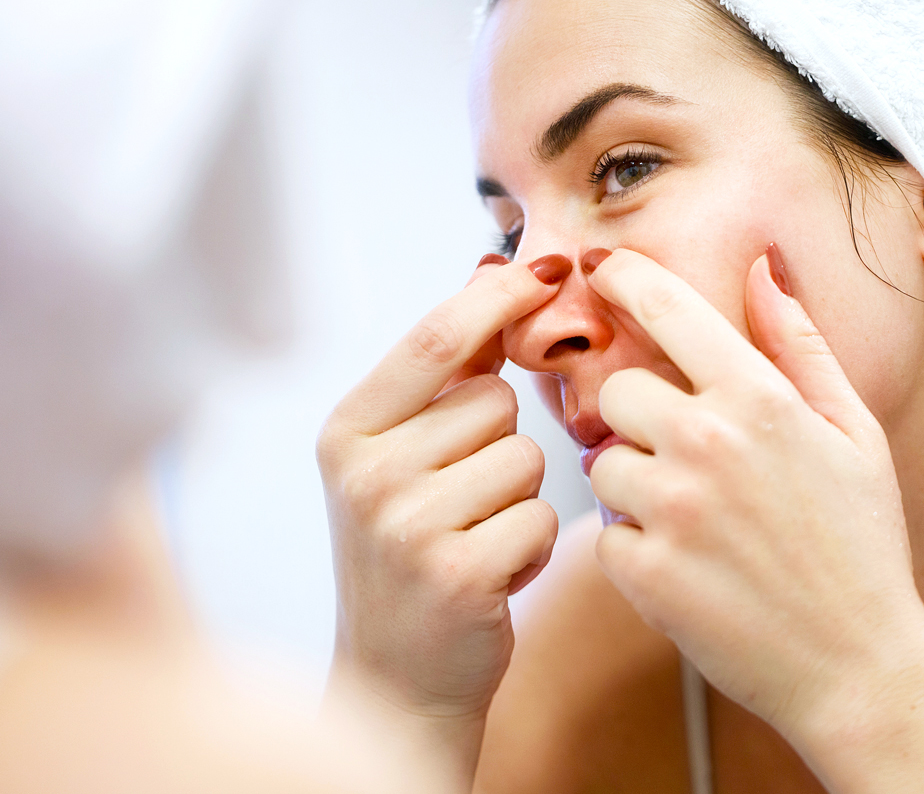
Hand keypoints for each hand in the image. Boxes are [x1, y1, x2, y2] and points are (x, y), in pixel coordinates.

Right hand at [317, 256, 563, 739]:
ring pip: (528, 459)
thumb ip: (444, 376)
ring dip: (521, 498)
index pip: (437, 337)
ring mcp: (405, 524)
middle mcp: (365, 471)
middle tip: (465, 499)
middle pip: (497, 401)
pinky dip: (533, 546)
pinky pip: (542, 518)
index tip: (549, 270)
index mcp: (348, 430)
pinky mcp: (455, 574)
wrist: (397, 679)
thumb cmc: (412, 551)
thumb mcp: (400, 458)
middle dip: (504, 442)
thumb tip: (494, 270)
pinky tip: (493, 577)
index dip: (500, 296)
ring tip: (475, 538)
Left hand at [586, 247, 923, 744]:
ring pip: (603, 466)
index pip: (669, 309)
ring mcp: (672, 511)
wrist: (859, 667)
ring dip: (635, 487)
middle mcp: (708, 443)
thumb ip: (801, 346)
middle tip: (685, 455)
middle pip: (616, 393)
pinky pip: (605, 537)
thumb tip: (763, 268)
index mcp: (761, 400)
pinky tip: (689, 567)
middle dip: (639, 417)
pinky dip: (635, 550)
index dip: (627, 279)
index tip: (603, 271)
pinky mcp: (646, 574)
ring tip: (696, 521)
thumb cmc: (862, 545)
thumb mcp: (855, 433)